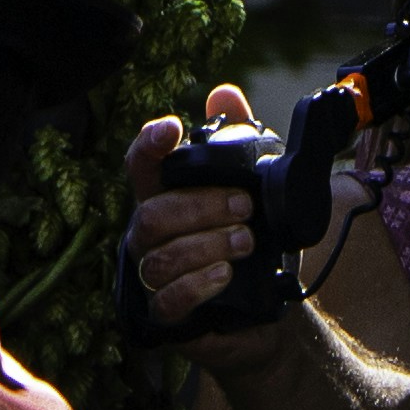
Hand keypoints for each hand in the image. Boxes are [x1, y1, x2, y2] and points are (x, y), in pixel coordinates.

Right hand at [120, 85, 293, 352]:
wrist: (269, 309)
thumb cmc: (251, 241)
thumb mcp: (256, 188)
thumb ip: (240, 140)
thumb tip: (223, 93)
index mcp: (165, 198)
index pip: (141, 166)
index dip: (148, 145)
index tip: (172, 128)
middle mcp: (149, 237)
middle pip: (152, 213)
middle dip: (202, 206)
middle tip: (245, 207)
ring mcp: (152, 278)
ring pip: (161, 256)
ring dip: (208, 245)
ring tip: (246, 242)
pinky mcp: (166, 316)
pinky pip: (168, 300)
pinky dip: (199, 284)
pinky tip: (226, 275)